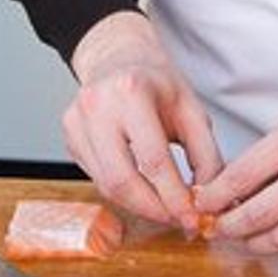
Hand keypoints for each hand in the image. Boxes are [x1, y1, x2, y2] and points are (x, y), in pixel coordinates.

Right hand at [63, 12, 223, 229]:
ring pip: (105, 185)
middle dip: (153, 209)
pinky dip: (122, 192)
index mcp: (131, 91)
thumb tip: (209, 201)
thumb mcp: (191, 109)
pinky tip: (142, 190)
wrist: (119, 56)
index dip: (174, 198)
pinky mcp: (69, 137)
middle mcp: (97, 105)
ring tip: (164, 208)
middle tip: (177, 220)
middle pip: (122, 180)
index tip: (192, 218)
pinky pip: (96, 178)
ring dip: (138, 205)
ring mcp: (76, 122)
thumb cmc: (156, 81)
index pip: (153, 160)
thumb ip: (206, 155)